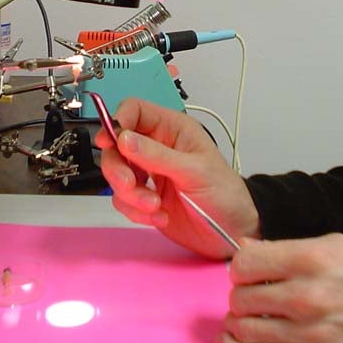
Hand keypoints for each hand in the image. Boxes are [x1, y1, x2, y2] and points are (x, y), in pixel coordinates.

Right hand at [95, 97, 259, 258]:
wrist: (233, 231)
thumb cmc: (225, 193)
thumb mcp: (194, 171)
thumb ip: (157, 155)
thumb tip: (123, 138)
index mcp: (172, 129)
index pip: (135, 111)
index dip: (117, 121)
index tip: (108, 142)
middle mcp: (157, 147)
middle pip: (117, 146)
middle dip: (119, 168)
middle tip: (130, 185)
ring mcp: (149, 173)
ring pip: (117, 175)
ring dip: (130, 195)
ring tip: (155, 207)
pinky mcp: (144, 198)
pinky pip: (123, 200)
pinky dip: (135, 212)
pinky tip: (159, 217)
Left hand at [221, 233, 342, 342]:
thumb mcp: (333, 245)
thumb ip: (284, 249)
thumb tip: (245, 251)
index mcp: (310, 260)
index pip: (245, 264)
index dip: (241, 267)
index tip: (249, 271)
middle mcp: (307, 298)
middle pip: (241, 298)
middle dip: (241, 296)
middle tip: (251, 295)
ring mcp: (310, 337)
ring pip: (244, 331)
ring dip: (238, 324)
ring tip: (245, 319)